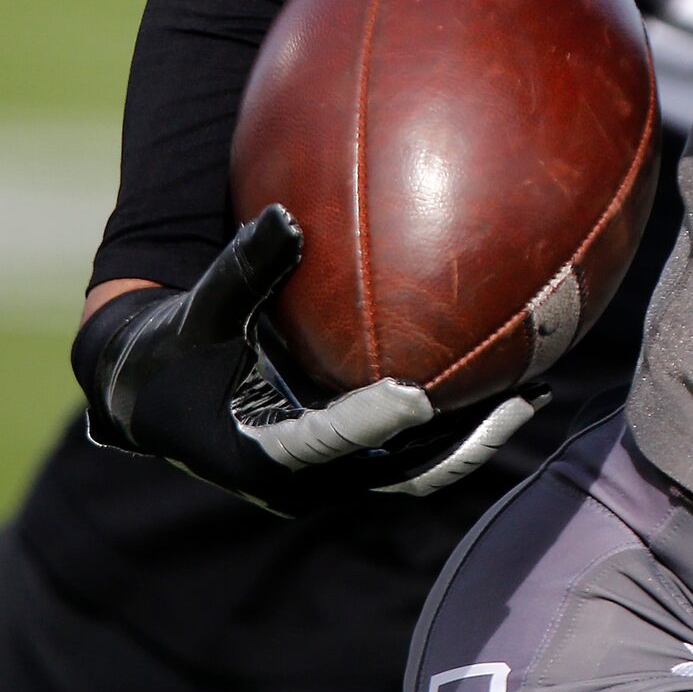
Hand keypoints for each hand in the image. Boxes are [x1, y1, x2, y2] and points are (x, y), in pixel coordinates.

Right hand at [72, 206, 542, 515]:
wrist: (157, 394)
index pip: (332, 436)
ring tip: (535, 390)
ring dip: (474, 435)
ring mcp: (332, 477)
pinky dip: (455, 421)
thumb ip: (245, 267)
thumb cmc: (177, 344)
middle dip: (461, 439)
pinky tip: (504, 372)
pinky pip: (412, 450)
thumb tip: (287, 214)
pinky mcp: (348, 465)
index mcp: (263, 447)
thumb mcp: (200, 309)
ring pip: (416, 468)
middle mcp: (305, 476)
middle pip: (398, 468)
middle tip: (520, 398)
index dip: (376, 420)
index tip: (419, 395)